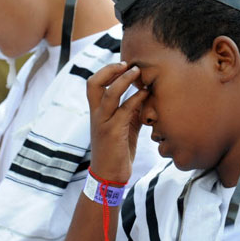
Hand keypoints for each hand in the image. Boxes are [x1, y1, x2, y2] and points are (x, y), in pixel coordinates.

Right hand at [86, 62, 148, 182]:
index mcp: (97, 113)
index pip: (93, 84)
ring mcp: (104, 123)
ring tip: (137, 72)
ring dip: (124, 79)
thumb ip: (130, 111)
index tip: (122, 65)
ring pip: (109, 93)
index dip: (106, 71)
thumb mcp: (124, 127)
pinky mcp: (113, 132)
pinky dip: (136, 98)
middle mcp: (97, 115)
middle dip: (109, 70)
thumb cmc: (117, 152)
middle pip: (93, 83)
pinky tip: (146, 94)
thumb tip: (143, 95)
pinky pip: (125, 109)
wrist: (109, 176)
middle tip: (126, 64)